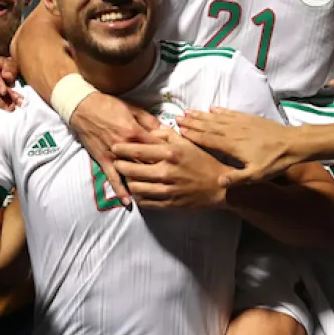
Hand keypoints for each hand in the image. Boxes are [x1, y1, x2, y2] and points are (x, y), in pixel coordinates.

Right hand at [72, 94, 161, 207]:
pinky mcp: (103, 161)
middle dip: (160, 171)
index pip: (157, 147)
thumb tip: (165, 130)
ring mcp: (114, 156)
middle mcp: (126, 146)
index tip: (177, 161)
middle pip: (147, 163)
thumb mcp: (133, 108)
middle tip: (171, 180)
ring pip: (132, 173)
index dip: (168, 155)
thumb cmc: (109, 105)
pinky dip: (120, 190)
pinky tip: (128, 202)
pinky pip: (113, 178)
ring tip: (156, 193)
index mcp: (136, 132)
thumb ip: (150, 121)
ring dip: (144, 183)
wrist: (83, 108)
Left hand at [112, 128, 228, 209]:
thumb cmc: (202, 161)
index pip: (138, 149)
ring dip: (128, 182)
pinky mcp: (169, 203)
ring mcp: (167, 189)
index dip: (122, 148)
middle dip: (120, 165)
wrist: (219, 186)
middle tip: (117, 163)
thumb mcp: (187, 142)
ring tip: (127, 177)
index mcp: (170, 153)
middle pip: (132, 169)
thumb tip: (148, 131)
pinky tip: (138, 190)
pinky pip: (145, 201)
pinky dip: (138, 196)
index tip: (114, 147)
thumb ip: (166, 134)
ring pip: (136, 187)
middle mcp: (167, 171)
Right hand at [178, 108, 304, 186]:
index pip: (207, 139)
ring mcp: (241, 123)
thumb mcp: (257, 175)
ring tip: (189, 111)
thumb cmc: (275, 161)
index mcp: (232, 145)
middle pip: (208, 125)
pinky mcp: (249, 118)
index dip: (192, 135)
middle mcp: (233, 131)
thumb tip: (218, 183)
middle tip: (177, 118)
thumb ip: (237, 179)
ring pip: (217, 117)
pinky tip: (213, 108)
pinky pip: (230, 113)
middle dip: (192, 122)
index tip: (178, 131)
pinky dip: (220, 110)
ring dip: (202, 115)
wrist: (293, 143)